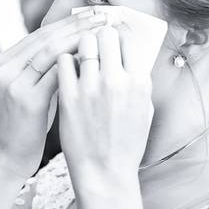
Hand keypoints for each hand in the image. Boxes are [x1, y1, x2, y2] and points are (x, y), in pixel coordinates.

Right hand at [0, 11, 106, 177]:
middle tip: (104, 16)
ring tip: (104, 32)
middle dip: (78, 25)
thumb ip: (46, 65)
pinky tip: (98, 60)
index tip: (95, 14)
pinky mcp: (26, 100)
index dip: (70, 21)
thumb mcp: (32, 86)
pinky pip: (56, 75)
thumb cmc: (30, 120)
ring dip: (81, 39)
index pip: (42, 32)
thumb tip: (80, 40)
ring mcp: (13, 83)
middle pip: (47, 37)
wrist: (12, 155)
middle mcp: (5, 66)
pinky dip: (78, 65)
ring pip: (51, 51)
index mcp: (5, 59)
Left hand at [57, 25, 153, 187]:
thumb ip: (139, 81)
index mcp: (139, 82)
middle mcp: (116, 81)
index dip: (119, 35)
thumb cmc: (127, 143)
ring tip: (80, 54)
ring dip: (81, 45)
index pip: (128, 40)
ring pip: (83, 43)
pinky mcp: (69, 96)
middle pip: (105, 35)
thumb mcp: (144, 109)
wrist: (105, 173)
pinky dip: (65, 60)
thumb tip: (132, 55)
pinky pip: (64, 62)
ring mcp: (91, 88)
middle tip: (95, 41)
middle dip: (100, 35)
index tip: (112, 36)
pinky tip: (67, 69)